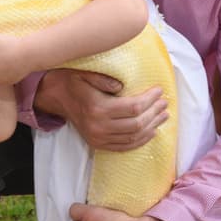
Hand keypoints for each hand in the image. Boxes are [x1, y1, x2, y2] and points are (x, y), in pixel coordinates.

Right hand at [38, 70, 167, 151]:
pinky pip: (124, 147)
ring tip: (163, 116)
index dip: (150, 100)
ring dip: (151, 127)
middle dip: (154, 113)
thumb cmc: (73, 81)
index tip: (159, 91)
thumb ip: (105, 80)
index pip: (133, 107)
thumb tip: (124, 87)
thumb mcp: (87, 73)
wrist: (55, 97)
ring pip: (133, 137)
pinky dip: (140, 141)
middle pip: (137, 124)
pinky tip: (151, 132)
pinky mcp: (97, 144)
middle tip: (164, 103)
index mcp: (98, 108)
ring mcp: (98, 138)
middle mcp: (98, 126)